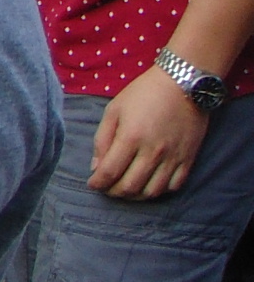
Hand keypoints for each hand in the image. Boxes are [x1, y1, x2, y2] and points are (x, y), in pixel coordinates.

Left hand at [91, 70, 211, 198]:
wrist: (183, 84)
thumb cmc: (144, 93)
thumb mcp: (114, 110)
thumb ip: (103, 139)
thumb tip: (96, 167)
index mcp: (130, 137)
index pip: (109, 172)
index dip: (98, 183)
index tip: (92, 184)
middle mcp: (153, 151)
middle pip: (130, 187)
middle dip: (113, 192)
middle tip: (107, 188)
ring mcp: (173, 157)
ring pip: (152, 192)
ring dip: (135, 196)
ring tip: (126, 190)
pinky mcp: (188, 158)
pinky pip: (174, 186)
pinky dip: (159, 191)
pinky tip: (149, 184)